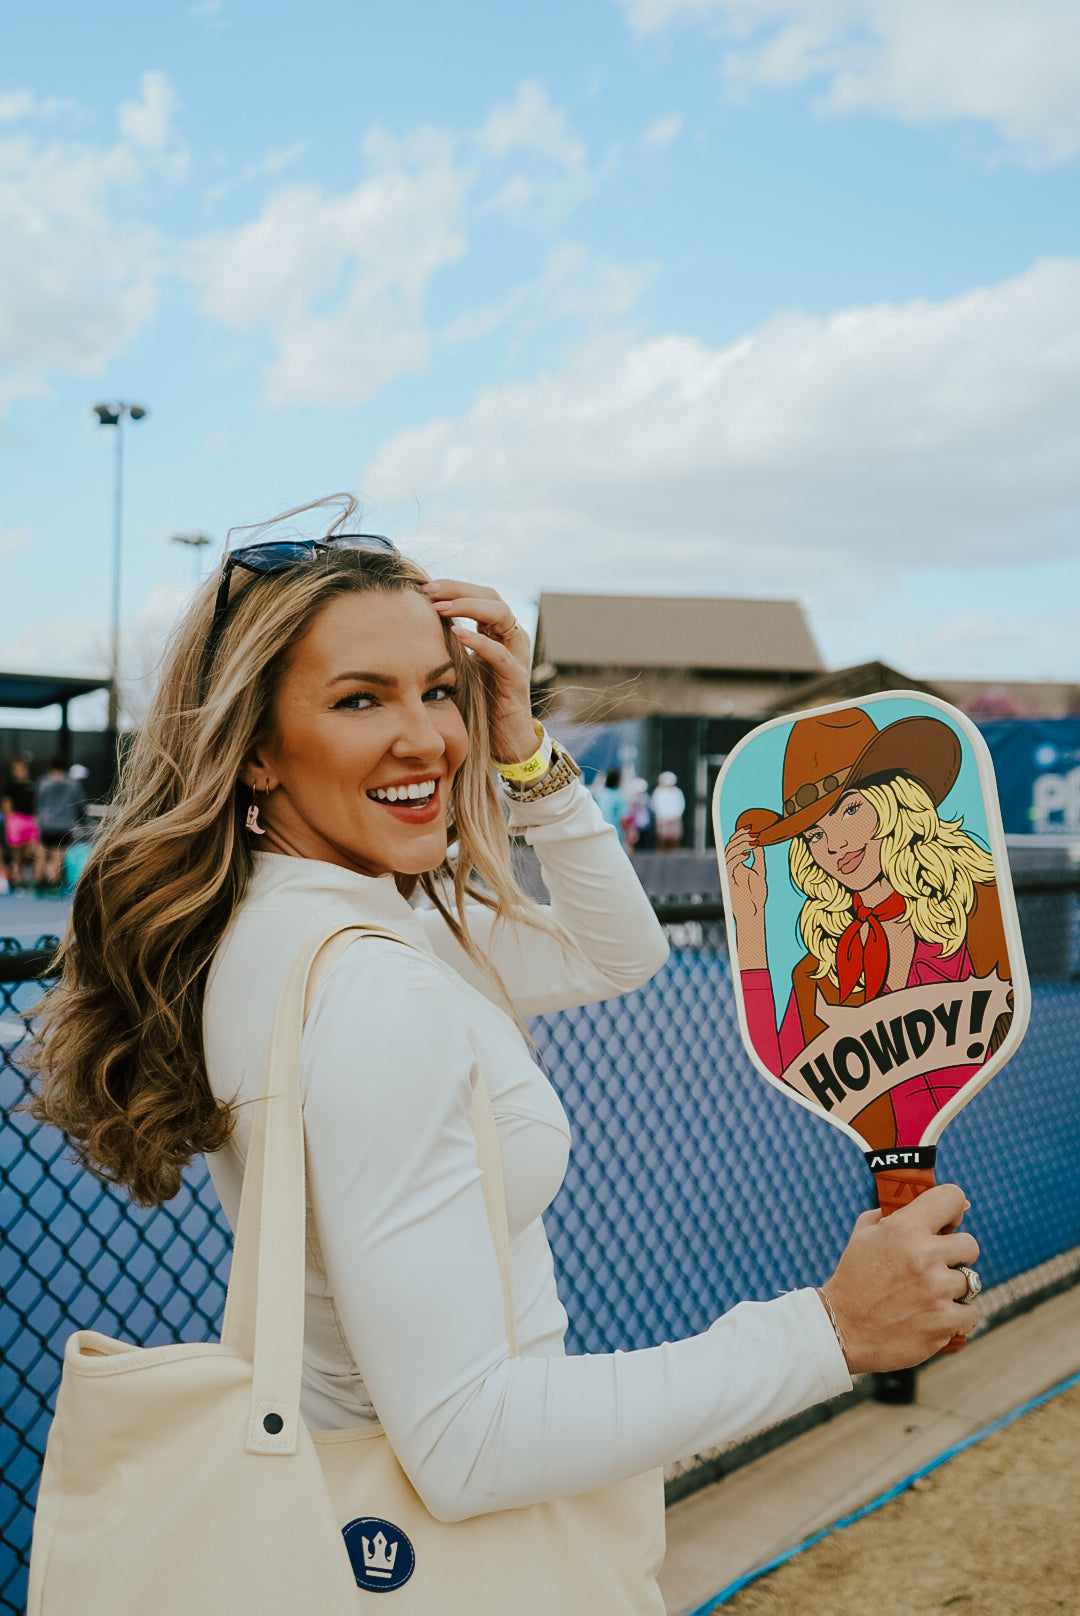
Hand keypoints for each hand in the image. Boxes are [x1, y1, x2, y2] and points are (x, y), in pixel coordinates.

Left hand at [422, 579, 535, 763]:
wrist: (503, 740)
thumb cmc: (478, 702)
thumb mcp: (459, 665)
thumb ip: (446, 643)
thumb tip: (412, 622)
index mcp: (497, 632)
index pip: (480, 594)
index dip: (454, 587)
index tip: (423, 586)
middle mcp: (511, 638)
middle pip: (492, 596)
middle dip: (459, 590)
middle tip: (429, 590)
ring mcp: (516, 656)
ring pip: (501, 615)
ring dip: (468, 607)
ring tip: (440, 608)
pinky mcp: (516, 678)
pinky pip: (500, 653)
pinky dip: (479, 641)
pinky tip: (457, 634)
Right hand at [724, 828, 767, 967]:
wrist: (752, 913)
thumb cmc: (756, 896)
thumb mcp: (759, 873)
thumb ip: (758, 859)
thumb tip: (758, 844)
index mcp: (737, 864)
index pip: (736, 844)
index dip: (741, 834)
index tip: (752, 826)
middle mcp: (731, 867)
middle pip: (731, 845)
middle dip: (740, 835)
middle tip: (751, 829)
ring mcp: (729, 873)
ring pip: (729, 852)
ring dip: (740, 844)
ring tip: (752, 840)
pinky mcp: (729, 880)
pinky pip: (731, 864)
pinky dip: (738, 857)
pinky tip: (748, 853)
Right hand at [821, 1184, 979, 1372]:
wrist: (842, 1329)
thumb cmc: (854, 1279)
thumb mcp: (864, 1235)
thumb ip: (893, 1215)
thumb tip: (927, 1203)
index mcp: (905, 1227)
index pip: (952, 1198)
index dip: (952, 1210)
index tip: (946, 1224)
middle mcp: (924, 1255)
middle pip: (970, 1244)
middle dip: (955, 1255)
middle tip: (935, 1266)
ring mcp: (937, 1290)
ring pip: (971, 1281)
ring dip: (953, 1288)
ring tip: (929, 1296)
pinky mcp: (945, 1322)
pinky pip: (971, 1313)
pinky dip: (957, 1317)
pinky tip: (934, 1316)